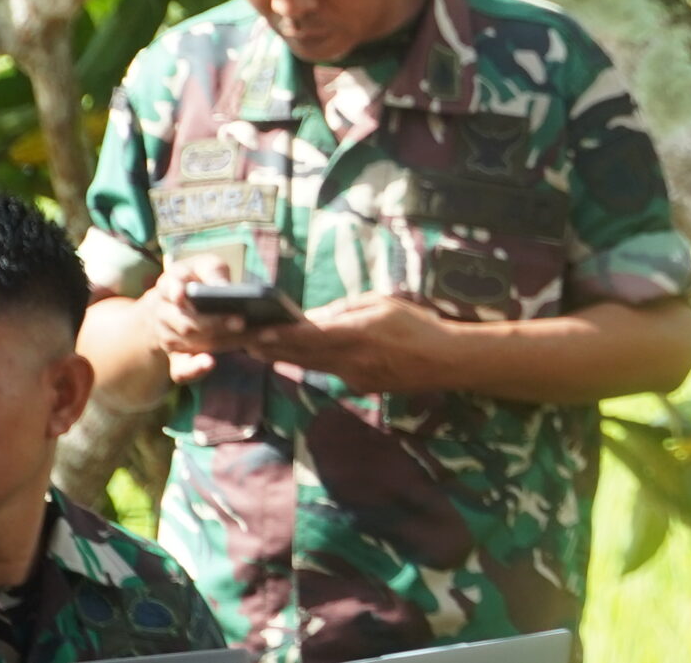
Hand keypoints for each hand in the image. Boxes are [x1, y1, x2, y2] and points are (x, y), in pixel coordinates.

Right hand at [136, 255, 251, 384]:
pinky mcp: (177, 357)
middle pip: (187, 321)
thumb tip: (222, 288)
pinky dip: (194, 369)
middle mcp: (162, 313)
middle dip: (215, 322)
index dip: (176, 291)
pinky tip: (210, 363)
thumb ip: (213, 272)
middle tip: (242, 321)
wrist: (179, 302)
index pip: (170, 288)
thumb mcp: (207, 266)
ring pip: (193, 342)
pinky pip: (181, 369)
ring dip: (225, 341)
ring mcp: (168, 337)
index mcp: (169, 285)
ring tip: (258, 336)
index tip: (183, 295)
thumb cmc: (200, 279)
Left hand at [245, 292, 452, 393]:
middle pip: (304, 355)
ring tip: (261, 351)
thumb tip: (316, 316)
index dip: (281, 337)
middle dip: (274, 349)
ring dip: (286, 358)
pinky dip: (314, 364)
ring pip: (313, 367)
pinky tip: (299, 357)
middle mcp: (351, 359)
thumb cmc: (418, 325)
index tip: (257, 334)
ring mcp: (354, 377)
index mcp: (357, 334)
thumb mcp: (383, 303)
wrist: (444, 361)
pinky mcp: (360, 387)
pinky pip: (332, 372)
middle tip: (247, 344)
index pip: (311, 336)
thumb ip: (347, 308)